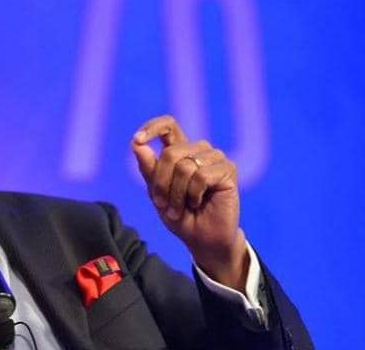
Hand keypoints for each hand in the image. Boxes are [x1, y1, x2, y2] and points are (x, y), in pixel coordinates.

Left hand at [131, 115, 248, 291]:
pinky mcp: (228, 169)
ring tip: (181, 208)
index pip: (168, 125)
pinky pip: (201, 176)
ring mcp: (214, 158)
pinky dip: (193, 194)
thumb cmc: (179, 216)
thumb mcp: (156, 193)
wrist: (202, 239)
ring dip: (177, 193)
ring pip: (185, 165)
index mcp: (180, 151)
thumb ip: (148, 169)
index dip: (152, 127)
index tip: (138, 140)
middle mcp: (198, 150)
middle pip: (171, 152)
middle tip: (163, 205)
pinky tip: (197, 203)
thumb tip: (137, 144)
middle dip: (161, 182)